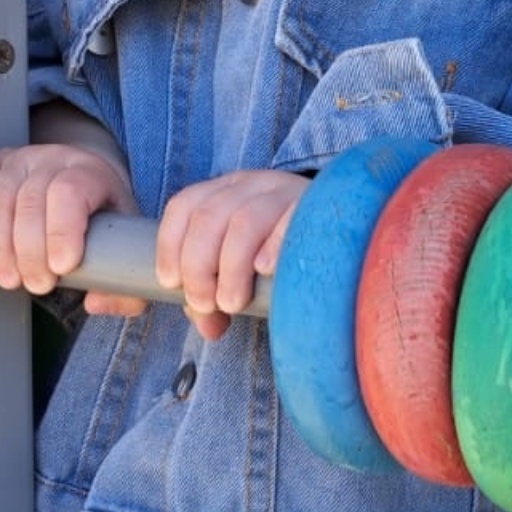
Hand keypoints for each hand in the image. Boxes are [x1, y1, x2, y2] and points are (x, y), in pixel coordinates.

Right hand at [0, 143, 145, 316]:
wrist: (84, 183)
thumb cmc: (103, 220)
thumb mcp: (125, 249)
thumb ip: (124, 286)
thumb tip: (96, 302)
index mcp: (91, 173)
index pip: (70, 192)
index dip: (62, 231)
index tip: (61, 268)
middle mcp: (53, 159)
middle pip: (30, 199)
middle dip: (29, 251)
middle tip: (37, 286)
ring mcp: (20, 159)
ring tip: (10, 278)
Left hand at [154, 169, 309, 341]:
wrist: (341, 226)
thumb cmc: (279, 250)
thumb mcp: (241, 262)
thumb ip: (216, 291)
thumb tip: (208, 325)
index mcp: (225, 192)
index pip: (184, 206)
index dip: (170, 245)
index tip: (170, 283)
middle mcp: (250, 186)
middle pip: (209, 217)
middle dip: (198, 266)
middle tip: (206, 304)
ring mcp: (283, 191)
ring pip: (244, 220)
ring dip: (230, 267)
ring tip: (232, 303)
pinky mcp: (314, 206)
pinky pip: (290, 220)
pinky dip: (273, 246)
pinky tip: (266, 270)